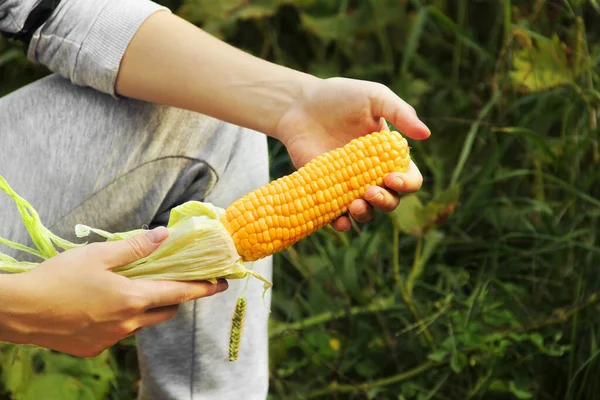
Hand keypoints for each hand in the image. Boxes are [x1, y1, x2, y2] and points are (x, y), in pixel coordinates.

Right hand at [0, 227, 226, 357]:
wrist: (19, 312)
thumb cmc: (57, 278)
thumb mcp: (99, 254)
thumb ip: (135, 247)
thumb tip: (164, 236)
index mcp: (132, 299)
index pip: (179, 293)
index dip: (204, 288)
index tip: (222, 283)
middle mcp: (127, 324)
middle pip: (165, 311)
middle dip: (174, 297)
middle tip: (170, 281)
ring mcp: (111, 339)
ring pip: (142, 323)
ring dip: (146, 308)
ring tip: (131, 289)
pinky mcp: (94, 348)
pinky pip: (120, 333)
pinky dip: (123, 319)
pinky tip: (104, 306)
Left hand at [274, 77, 430, 230]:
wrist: (299, 105)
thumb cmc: (340, 97)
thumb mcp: (374, 96)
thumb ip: (400, 112)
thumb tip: (426, 135)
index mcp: (389, 156)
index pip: (409, 178)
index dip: (406, 183)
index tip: (390, 177)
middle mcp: (372, 174)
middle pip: (391, 200)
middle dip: (385, 202)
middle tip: (370, 192)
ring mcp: (348, 186)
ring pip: (366, 212)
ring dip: (366, 214)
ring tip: (355, 204)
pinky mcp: (325, 192)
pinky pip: (336, 216)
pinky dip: (341, 223)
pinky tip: (340, 221)